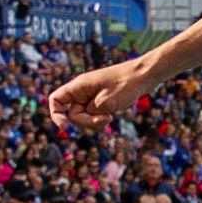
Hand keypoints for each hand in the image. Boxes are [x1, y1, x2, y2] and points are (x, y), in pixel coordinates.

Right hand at [47, 55, 162, 127]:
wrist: (145, 75)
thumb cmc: (127, 84)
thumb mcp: (107, 102)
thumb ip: (90, 112)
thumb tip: (81, 119)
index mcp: (80, 86)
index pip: (56, 99)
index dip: (56, 114)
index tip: (65, 127)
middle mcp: (82, 91)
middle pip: (72, 114)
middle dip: (86, 121)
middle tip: (104, 119)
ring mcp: (91, 96)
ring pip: (84, 117)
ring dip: (94, 122)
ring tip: (110, 117)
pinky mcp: (100, 101)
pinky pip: (93, 116)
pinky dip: (100, 119)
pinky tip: (112, 115)